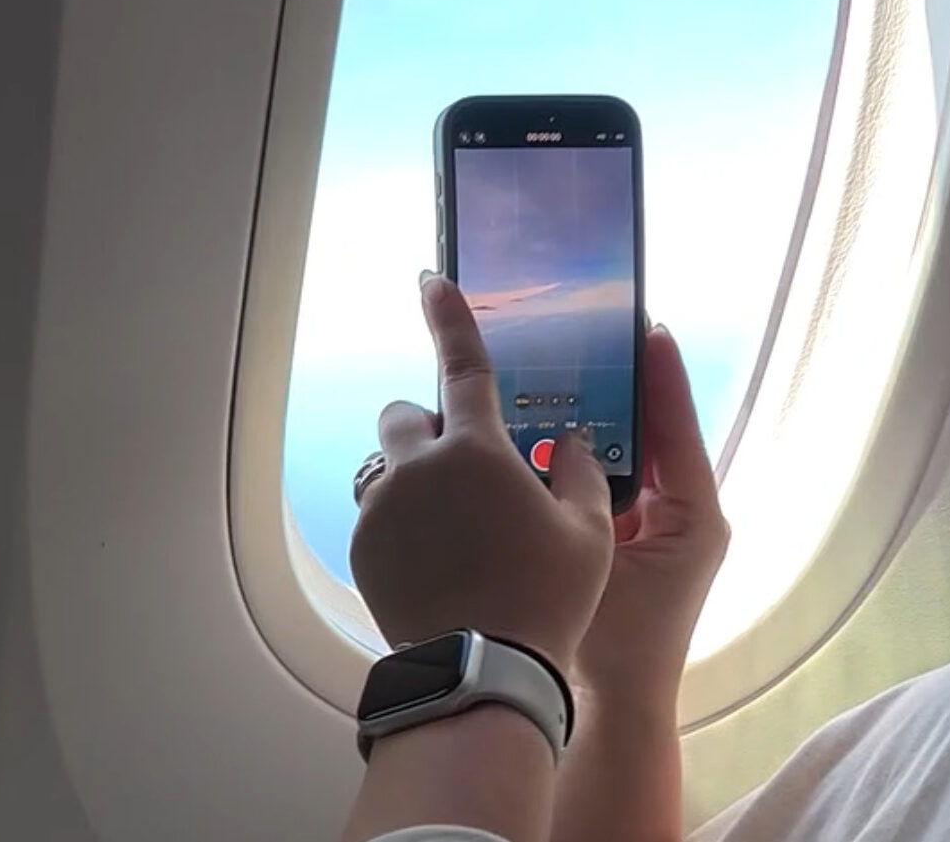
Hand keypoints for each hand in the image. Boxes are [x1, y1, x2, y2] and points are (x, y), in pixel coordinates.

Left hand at [350, 272, 615, 673]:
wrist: (480, 668)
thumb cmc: (544, 599)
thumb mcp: (588, 533)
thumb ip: (575, 473)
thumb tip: (562, 440)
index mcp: (476, 450)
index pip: (463, 365)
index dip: (449, 318)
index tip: (432, 281)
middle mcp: (417, 467)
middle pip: (405, 415)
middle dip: (430, 430)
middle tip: (468, 474)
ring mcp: (381, 506)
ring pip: (386, 467)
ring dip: (412, 479)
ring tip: (453, 530)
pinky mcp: (361, 544)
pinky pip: (377, 515)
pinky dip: (402, 527)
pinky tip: (436, 566)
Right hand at [574, 324, 730, 702]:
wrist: (601, 709)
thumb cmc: (620, 640)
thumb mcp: (618, 555)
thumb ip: (592, 496)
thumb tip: (558, 440)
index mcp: (691, 513)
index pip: (676, 425)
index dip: (659, 374)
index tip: (646, 323)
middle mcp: (666, 515)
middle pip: (638, 433)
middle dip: (608, 387)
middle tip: (577, 334)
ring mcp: (626, 529)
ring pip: (600, 458)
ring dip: (570, 420)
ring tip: (537, 372)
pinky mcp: (593, 543)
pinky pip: (574, 487)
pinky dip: (549, 461)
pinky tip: (511, 435)